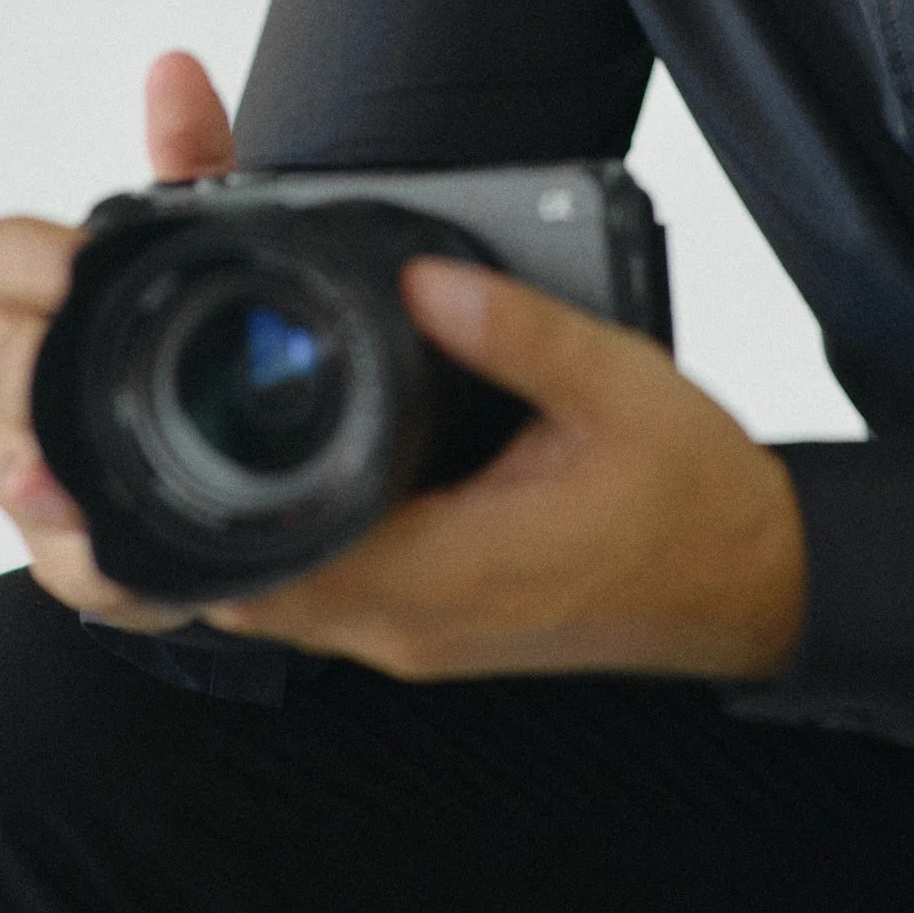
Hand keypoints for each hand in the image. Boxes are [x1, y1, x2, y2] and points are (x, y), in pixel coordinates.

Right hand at [0, 49, 234, 631]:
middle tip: (109, 374)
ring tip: (89, 483)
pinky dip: (93, 562)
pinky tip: (123, 558)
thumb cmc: (186, 329)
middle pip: (1, 373)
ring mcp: (32, 474)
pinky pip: (66, 563)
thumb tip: (175, 66)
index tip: (71, 266)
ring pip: (20, 471)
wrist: (214, 455)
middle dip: (44, 375)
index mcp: (41, 299)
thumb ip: (190, 155)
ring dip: (55, 475)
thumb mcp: (201, 241)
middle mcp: (19, 384)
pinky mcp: (67, 554)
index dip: (24, 262)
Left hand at [208, 255, 806, 683]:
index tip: (158, 439)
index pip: (275, 570)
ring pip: (281, 596)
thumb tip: (424, 277)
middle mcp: (415, 624)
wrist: (755, 584)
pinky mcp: (435, 624)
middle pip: (251, 588)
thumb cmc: (695, 498)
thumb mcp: (617, 386)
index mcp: (450, 573)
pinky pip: (327, 593)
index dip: (197, 515)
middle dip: (193, 513)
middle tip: (161, 411)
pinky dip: (288, 540)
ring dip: (238, 529)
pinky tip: (291, 467)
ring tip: (212, 426)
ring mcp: (421, 636)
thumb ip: (516, 328)